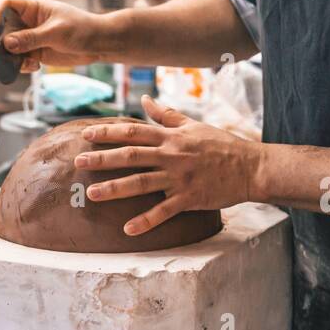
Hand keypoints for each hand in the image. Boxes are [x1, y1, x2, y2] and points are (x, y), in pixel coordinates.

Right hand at [0, 0, 114, 72]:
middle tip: (8, 54)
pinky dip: (21, 65)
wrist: (99, 44)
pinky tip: (35, 67)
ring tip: (24, 64)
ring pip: (9, 47)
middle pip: (3, 29)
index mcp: (33, 7)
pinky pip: (19, 59)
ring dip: (10, 57)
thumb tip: (6, 43)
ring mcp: (31, 38)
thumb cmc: (81, 29)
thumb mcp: (56, 32)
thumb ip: (31, 38)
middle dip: (1, 42)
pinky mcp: (35, 52)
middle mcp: (28, 22)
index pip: (6, 4)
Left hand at [74, 95, 266, 235]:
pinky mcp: (190, 198)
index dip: (109, 132)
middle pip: (131, 156)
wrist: (251, 167)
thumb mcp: (193, 125)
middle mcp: (172, 155)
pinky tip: (128, 229)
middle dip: (103, 158)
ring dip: (115, 189)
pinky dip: (146, 221)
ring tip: (93, 194)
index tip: (87, 134)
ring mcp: (179, 178)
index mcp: (171, 137)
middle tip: (78, 161)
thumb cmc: (221, 144)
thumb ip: (166, 115)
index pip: (134, 132)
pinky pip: (164, 211)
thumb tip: (145, 100)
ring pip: (142, 183)